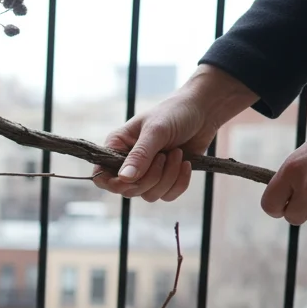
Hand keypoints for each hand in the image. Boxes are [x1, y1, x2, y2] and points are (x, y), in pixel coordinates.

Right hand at [93, 65, 256, 202]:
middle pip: (129, 190)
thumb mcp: (156, 131)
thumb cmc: (175, 113)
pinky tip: (186, 164)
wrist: (204, 111)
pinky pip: (167, 196)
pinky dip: (179, 183)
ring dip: (168, 177)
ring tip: (178, 154)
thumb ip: (140, 156)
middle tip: (164, 156)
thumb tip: (124, 179)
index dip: (114, 184)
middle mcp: (128, 163)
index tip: (133, 178)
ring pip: (149, 195)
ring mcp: (148, 173)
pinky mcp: (166, 179)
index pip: (102, 177)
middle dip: (151, 177)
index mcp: (117, 147)